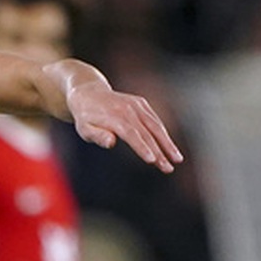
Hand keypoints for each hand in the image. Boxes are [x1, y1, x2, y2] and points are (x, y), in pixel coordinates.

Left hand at [66, 81, 182, 173]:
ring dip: (167, 143)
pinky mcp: (141, 103)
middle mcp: (128, 108)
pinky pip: (154, 120)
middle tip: (169, 168)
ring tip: (177, 159)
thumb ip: (96, 135)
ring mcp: (137, 104)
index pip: (131, 133)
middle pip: (147, 132)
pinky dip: (163, 134)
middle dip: (160, 151)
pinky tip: (170, 147)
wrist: (88, 92)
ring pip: (156, 126)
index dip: (142, 147)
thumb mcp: (84, 128)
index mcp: (113, 116)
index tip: (152, 160)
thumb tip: (111, 142)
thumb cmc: (85, 117)